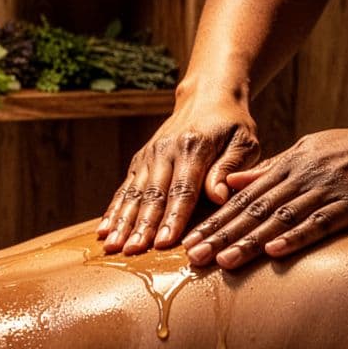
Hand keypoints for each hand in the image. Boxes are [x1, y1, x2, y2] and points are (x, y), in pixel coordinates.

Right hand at [99, 98, 260, 253]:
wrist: (206, 96)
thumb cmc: (232, 125)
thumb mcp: (244, 142)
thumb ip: (230, 168)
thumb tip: (218, 197)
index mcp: (194, 147)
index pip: (183, 189)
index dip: (173, 217)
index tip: (164, 242)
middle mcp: (166, 150)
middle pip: (153, 194)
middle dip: (142, 226)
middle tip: (133, 252)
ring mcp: (149, 155)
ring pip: (134, 193)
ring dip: (122, 222)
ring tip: (112, 246)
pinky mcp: (140, 160)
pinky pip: (125, 188)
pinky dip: (113, 210)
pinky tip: (103, 231)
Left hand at [182, 118, 347, 268]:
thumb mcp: (310, 150)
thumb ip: (271, 168)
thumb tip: (232, 182)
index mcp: (290, 163)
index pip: (244, 197)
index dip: (216, 220)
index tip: (189, 240)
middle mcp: (303, 175)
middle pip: (254, 209)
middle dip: (221, 234)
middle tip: (191, 258)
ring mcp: (328, 188)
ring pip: (280, 218)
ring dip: (249, 241)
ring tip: (222, 262)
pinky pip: (321, 222)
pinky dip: (297, 237)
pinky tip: (275, 252)